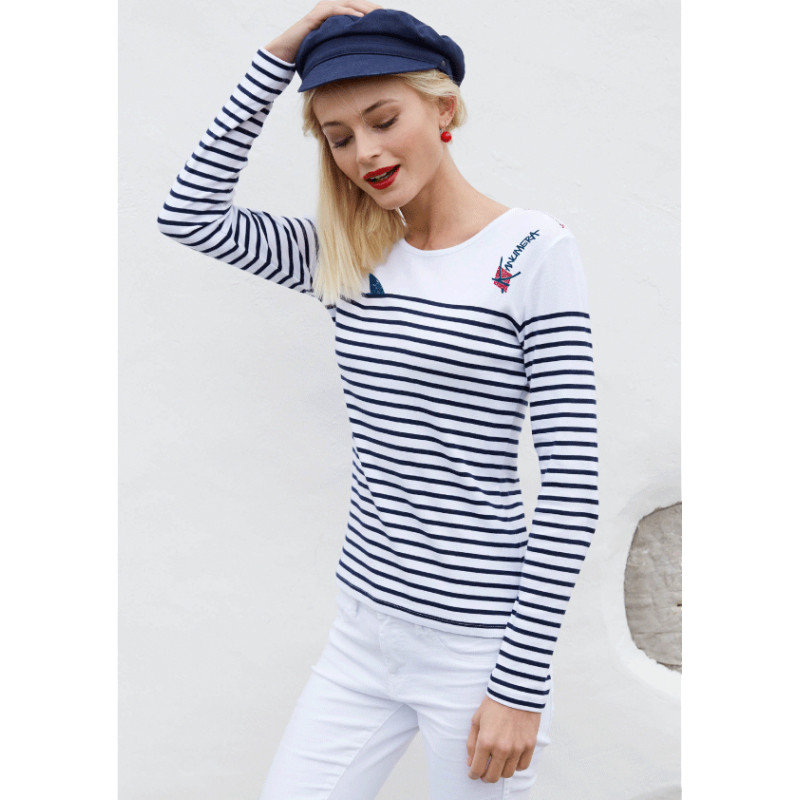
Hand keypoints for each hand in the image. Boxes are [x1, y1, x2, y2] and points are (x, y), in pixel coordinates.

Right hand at [265, 0, 383, 64]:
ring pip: (348, 3)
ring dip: (364, 8)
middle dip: (372, 8)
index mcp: (335, 11)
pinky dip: (349, 13)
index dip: (373, 10)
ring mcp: (322, 8)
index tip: (389, 18)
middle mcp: (330, 5)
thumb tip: (364, 54)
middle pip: (356, 2)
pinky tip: (361, 19)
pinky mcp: (316, 15)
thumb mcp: (332, 45)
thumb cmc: (311, 50)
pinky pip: (335, 10)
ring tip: (378, 16)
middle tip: (388, 15)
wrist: (288, 50)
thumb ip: (345, 43)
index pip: (357, 7)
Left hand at [466, 695, 541, 782]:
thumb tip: (470, 763)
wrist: (516, 690)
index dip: (473, 774)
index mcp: (486, 741)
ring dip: (500, 771)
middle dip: (485, 776)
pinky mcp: (529, 745)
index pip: (477, 769)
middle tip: (484, 771)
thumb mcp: (476, 720)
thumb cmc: (493, 704)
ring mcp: (517, 748)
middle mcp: (502, 748)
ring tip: (497, 763)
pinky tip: (511, 757)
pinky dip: (515, 765)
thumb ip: (471, 743)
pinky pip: (522, 766)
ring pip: (507, 774)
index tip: (473, 773)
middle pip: (492, 776)